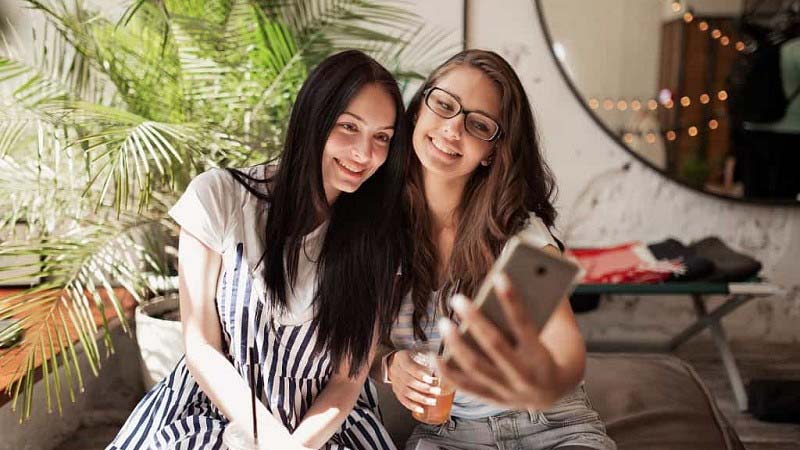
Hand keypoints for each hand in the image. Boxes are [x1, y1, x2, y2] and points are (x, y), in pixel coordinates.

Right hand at [386, 350, 440, 413]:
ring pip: (406, 392)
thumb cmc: (412, 357)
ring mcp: (395, 381)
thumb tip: (445, 363)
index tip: (431, 379)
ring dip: (420, 398)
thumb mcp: (419, 352)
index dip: (420, 374)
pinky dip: (412, 406)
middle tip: (436, 391)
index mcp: (402, 357)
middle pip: (409, 381)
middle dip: (424, 388)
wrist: (396, 362)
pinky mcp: (396, 391)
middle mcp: (396, 369)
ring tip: (432, 401)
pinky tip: (421, 409)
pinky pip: (403, 400)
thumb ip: (430, 357)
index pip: (409, 366)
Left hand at [435, 273, 568, 409]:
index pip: (525, 324)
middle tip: (457, 298)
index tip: (499, 275)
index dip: (512, 299)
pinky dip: (448, 372)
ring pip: (476, 366)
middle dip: (475, 320)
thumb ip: (540, 303)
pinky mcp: (492, 398)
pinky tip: (434, 355)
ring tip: (443, 322)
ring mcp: (507, 390)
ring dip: (456, 344)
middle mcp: (524, 375)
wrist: (554, 391)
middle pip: (495, 345)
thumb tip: (523, 271)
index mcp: (541, 355)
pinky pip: (465, 386)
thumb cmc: (545, 348)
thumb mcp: (552, 329)